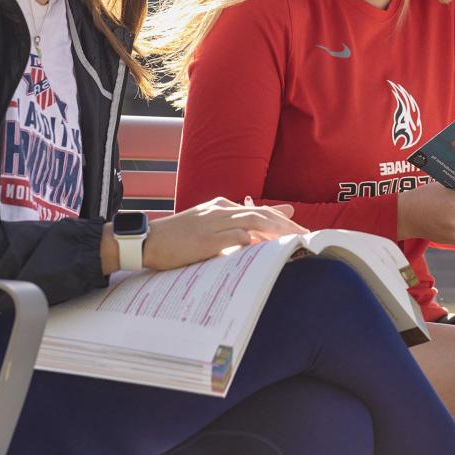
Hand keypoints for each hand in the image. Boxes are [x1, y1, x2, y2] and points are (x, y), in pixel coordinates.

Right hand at [102, 198, 307, 272]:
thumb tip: (252, 233)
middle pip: (262, 214)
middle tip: (307, 235)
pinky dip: (256, 241)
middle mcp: (221, 210)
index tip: (301, 231)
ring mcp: (214, 222)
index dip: (282, 220)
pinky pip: (238, 236)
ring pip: (255, 221)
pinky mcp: (207, 238)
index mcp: (221, 206)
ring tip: (296, 240)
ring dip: (278, 230)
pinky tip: (270, 248)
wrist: (146, 241)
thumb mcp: (206, 227)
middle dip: (287, 224)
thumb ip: (231, 227)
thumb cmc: (176, 238)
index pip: (259, 211)